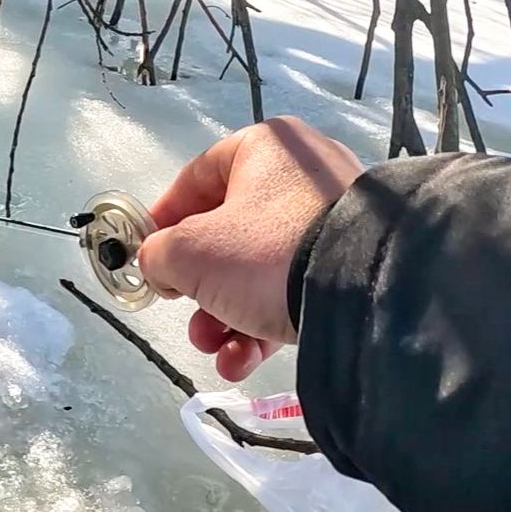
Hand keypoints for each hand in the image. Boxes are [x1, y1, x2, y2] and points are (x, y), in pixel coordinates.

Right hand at [137, 117, 362, 380]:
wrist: (362, 293)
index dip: (163, 220)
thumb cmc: (263, 252)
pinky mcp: (350, 266)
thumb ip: (158, 253)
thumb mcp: (188, 252)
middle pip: (226, 235)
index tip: (148, 256)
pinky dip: (261, 326)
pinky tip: (240, 361)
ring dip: (223, 317)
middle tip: (186, 314)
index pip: (196, 179)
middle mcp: (301, 177)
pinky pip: (292, 289)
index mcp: (264, 150)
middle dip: (198, 288)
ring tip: (214, 348)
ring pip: (257, 270)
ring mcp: (331, 223)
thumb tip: (161, 264)